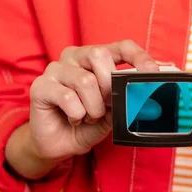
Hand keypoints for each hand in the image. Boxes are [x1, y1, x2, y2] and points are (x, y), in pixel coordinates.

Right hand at [27, 40, 157, 161]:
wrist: (60, 145)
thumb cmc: (88, 123)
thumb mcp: (114, 111)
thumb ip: (127, 98)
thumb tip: (145, 93)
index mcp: (95, 58)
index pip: (121, 46)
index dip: (138, 57)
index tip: (151, 72)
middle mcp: (74, 58)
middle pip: (98, 56)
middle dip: (109, 86)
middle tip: (108, 106)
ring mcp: (55, 69)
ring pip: (85, 80)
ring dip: (94, 108)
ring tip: (89, 117)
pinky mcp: (40, 86)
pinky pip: (67, 97)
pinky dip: (77, 115)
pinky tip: (73, 119)